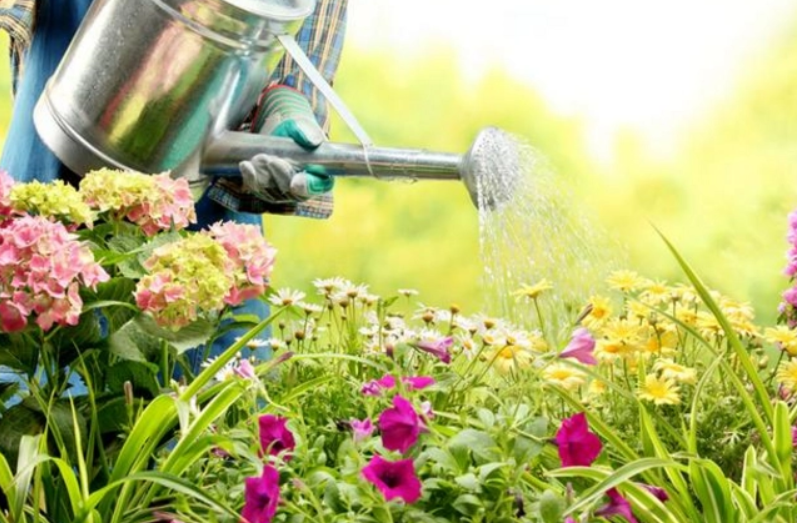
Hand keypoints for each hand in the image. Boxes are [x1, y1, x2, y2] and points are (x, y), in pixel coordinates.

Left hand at [239, 86, 333, 202]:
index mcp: (320, 174)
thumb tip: (312, 141)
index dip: (307, 186)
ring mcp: (284, 191)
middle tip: (271, 160)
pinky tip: (245, 165)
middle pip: (292, 192)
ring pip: (272, 192)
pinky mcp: (267, 190)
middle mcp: (303, 188)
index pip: (317, 186)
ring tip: (258, 156)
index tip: (295, 183)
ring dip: (264, 176)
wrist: (280, 130)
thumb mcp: (302, 126)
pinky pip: (258, 189)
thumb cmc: (296, 129)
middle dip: (280, 176)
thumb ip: (308, 133)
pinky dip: (251, 178)